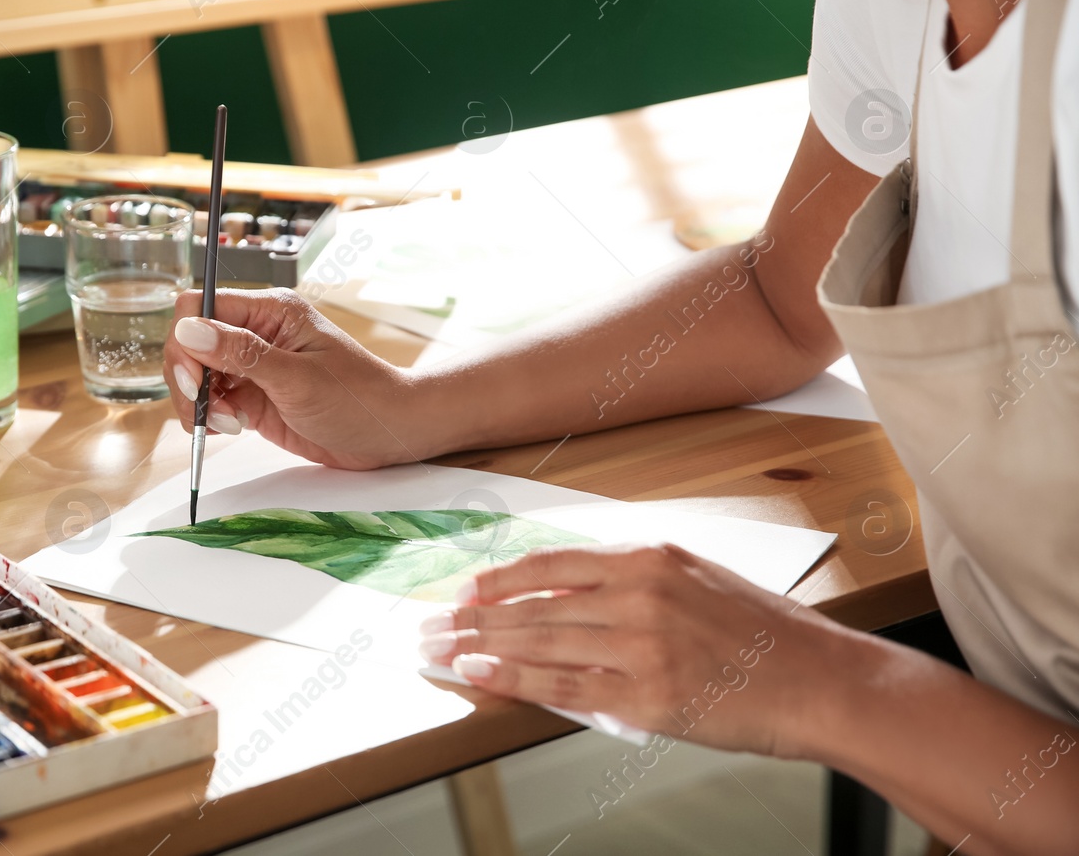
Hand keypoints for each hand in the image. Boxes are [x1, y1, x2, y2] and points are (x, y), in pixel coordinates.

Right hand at [162, 288, 426, 469]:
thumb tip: (188, 330)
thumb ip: (242, 354)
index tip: (195, 380)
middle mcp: (256, 333)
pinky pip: (212, 400)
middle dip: (187, 379)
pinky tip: (231, 426)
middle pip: (190, 342)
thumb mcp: (298, 377)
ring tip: (229, 423)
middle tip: (208, 412)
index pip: (200, 307)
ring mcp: (253, 367)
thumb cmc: (359, 398)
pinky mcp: (254, 397)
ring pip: (196, 374)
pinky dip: (209, 417)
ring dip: (198, 402)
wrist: (390, 433)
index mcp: (269, 312)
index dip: (186, 342)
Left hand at [418, 543, 851, 756]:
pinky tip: (480, 677)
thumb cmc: (765, 634)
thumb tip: (565, 597)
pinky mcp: (648, 695)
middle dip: (471, 617)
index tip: (463, 591)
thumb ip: (632, 581)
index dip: (498, 580)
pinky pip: (565, 686)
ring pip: (539, 642)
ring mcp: (642, 645)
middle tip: (429, 625)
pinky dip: (514, 681)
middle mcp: (640, 593)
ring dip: (479, 648)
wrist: (823, 682)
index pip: (551, 564)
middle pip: (534, 604)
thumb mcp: (696, 579)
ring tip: (440, 652)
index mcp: (649, 557)